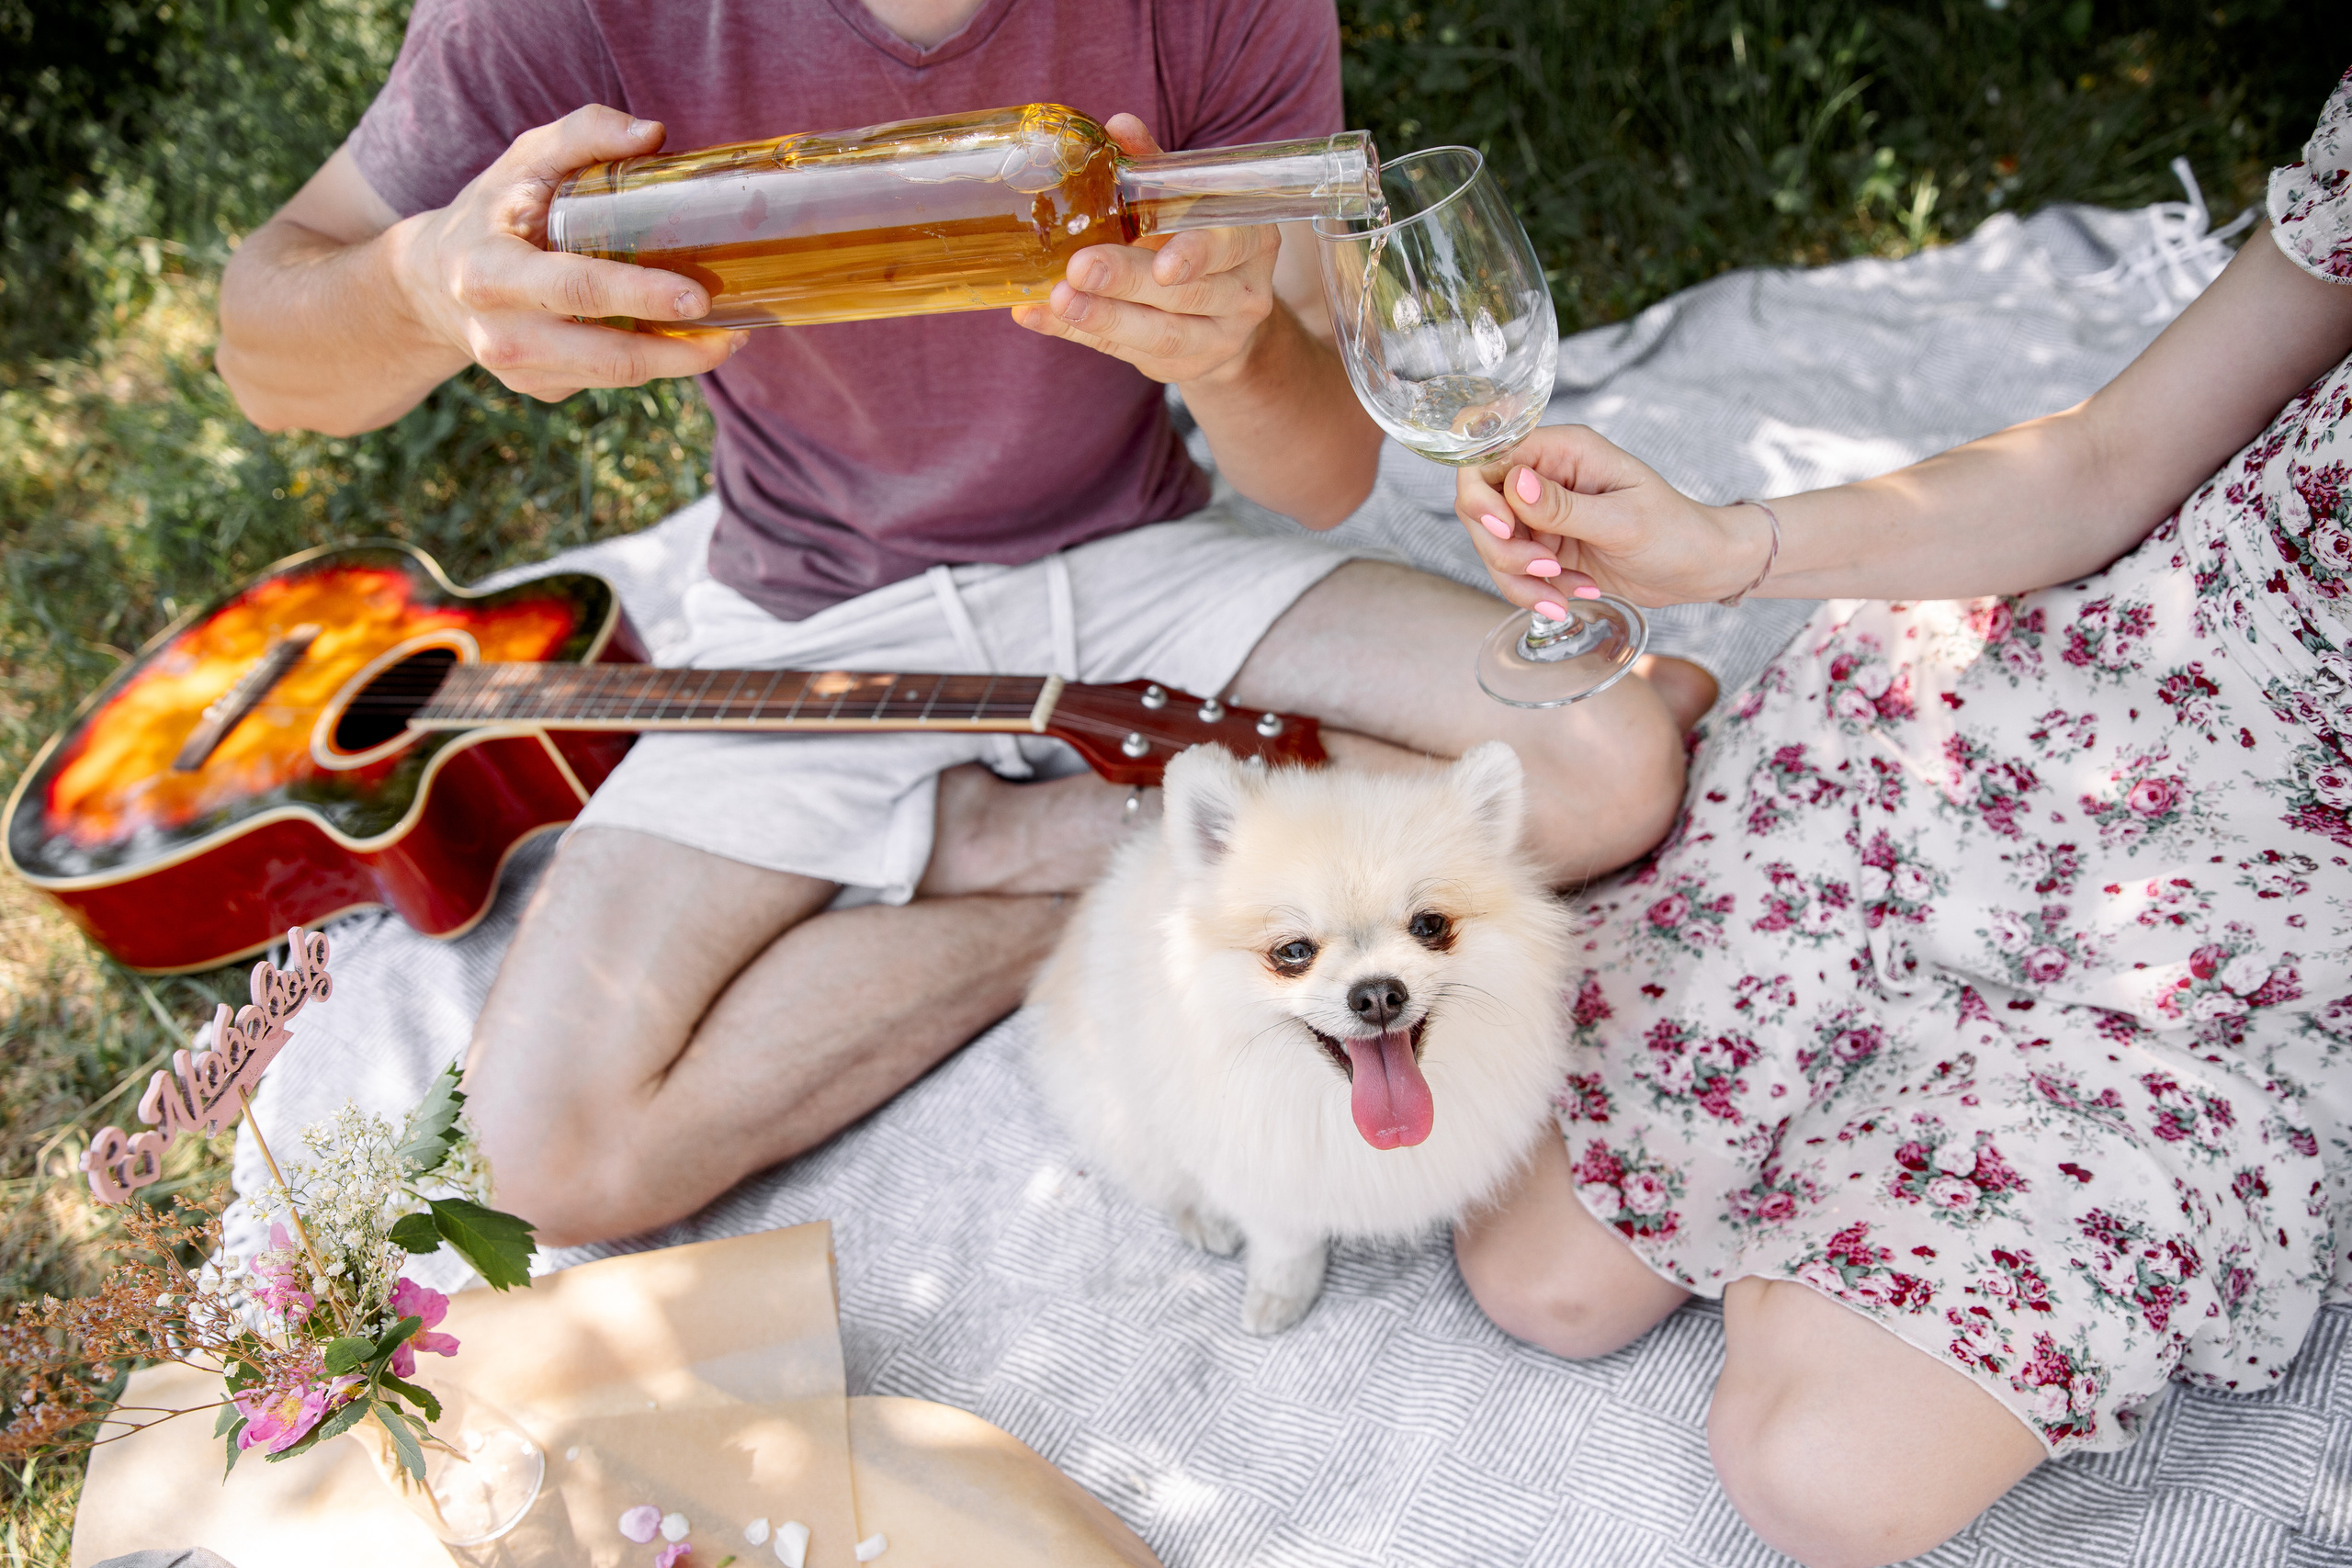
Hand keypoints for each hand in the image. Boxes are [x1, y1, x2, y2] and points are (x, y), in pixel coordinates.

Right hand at [387, 105, 745, 400]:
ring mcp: (520, 370)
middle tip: (732, 335)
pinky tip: (679, 341)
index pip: (577, 289)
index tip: (696, 297)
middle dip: (677, 352)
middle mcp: (503, 333)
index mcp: (493, 272)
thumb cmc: (492, 210)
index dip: (640, 296)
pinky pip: (605, 382)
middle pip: (607, 357)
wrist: (432, 281)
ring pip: (615, 379)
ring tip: (725, 340)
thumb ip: (584, 135)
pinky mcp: (538, 388)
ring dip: (677, 363)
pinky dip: (650, 364)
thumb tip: (654, 134)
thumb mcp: (524, 160)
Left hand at [1008, 114, 1279, 386]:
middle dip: (1128, 283)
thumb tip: (1120, 126)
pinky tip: (1035, 315)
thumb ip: (1156, 170)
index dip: (1197, 255)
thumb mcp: (1187, 202)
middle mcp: (1243, 295)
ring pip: (1158, 333)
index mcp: (1251, 241)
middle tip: (1079, 269)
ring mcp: (1214, 338)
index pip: (1231, 247)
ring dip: (1102, 316)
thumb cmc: (1199, 238)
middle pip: (1185, 294)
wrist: (1224, 316)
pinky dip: (1074, 332)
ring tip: (1056, 298)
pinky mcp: (1177, 366)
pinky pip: (1121, 350)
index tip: (1163, 266)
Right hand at [1455, 424, 1771, 611]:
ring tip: (1568, 593)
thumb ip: (1564, 506)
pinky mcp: (1545, 548)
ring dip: (1521, 579)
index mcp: (1564, 451)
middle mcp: (1545, 477)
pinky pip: (1513, 573)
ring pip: (1492, 547)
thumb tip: (1515, 483)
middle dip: (1504, 550)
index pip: (1490, 457)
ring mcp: (1541, 514)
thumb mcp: (1623, 521)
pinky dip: (1535, 592)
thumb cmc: (1675, 532)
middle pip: (1481, 507)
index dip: (1482, 496)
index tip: (1504, 530)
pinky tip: (1574, 595)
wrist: (1699, 569)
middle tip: (1548, 571)